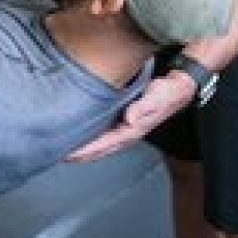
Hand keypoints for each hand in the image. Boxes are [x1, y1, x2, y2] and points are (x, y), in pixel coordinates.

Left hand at [66, 71, 194, 162]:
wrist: (180, 83)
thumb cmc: (169, 90)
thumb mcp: (159, 96)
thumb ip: (144, 107)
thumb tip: (129, 119)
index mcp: (133, 130)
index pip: (105, 144)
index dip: (86, 150)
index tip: (68, 154)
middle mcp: (127, 131)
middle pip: (100, 148)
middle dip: (80, 154)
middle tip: (57, 154)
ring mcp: (125, 125)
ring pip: (101, 141)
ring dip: (84, 146)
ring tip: (63, 147)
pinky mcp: (123, 116)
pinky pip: (103, 130)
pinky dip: (90, 134)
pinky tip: (80, 131)